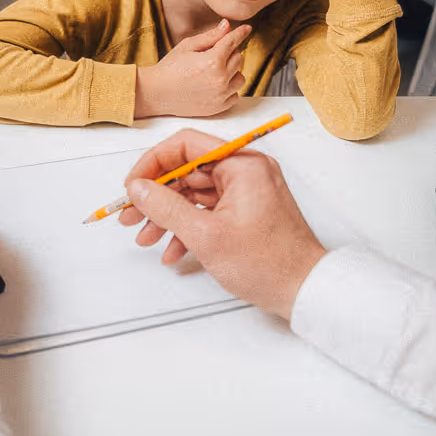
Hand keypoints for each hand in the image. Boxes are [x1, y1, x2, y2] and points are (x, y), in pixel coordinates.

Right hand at [116, 129, 326, 319]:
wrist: (304, 290)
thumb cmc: (268, 263)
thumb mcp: (206, 236)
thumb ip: (167, 207)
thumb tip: (138, 188)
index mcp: (242, 164)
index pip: (185, 145)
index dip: (152, 164)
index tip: (133, 187)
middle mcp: (246, 171)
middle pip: (187, 170)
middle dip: (156, 196)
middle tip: (131, 215)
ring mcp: (247, 191)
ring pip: (194, 193)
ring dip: (167, 215)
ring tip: (146, 237)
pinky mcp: (246, 211)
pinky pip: (208, 210)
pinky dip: (188, 227)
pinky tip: (172, 250)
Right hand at [135, 19, 249, 117]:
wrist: (157, 92)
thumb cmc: (170, 68)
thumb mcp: (188, 46)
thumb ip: (210, 36)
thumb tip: (227, 25)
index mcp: (213, 60)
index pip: (233, 42)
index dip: (240, 33)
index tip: (246, 29)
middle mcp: (220, 78)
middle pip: (238, 58)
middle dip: (229, 53)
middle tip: (213, 54)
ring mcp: (220, 94)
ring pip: (240, 77)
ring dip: (232, 72)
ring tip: (215, 71)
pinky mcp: (218, 107)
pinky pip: (235, 94)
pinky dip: (228, 88)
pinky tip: (214, 84)